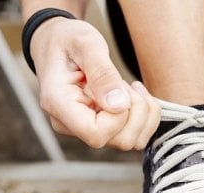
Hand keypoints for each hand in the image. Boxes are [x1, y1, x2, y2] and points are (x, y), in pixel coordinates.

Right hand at [30, 17, 159, 149]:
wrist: (57, 43)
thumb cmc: (68, 40)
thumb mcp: (85, 43)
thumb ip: (102, 73)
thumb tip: (119, 105)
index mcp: (59, 105)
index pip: (96, 134)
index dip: (119, 116)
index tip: (119, 87)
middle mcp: (71, 126)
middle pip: (120, 141)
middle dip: (137, 112)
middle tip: (126, 83)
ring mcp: (86, 131)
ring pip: (132, 141)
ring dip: (144, 113)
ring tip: (130, 87)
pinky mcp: (101, 130)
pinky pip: (136, 137)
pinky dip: (146, 116)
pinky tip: (135, 95)